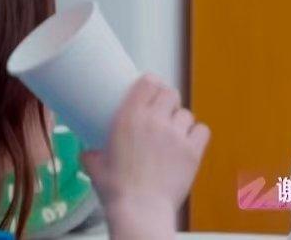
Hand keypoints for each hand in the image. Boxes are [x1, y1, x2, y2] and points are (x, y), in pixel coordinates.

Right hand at [80, 74, 210, 238]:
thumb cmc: (116, 190)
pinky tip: (189, 143)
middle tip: (162, 113)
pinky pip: (202, 130)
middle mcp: (155, 120)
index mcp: (130, 117)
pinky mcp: (193, 149)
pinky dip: (197, 134)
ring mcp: (176, 134)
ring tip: (173, 134)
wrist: (140, 208)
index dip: (152, 84)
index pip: (149, 82)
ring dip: (180, 121)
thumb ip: (92, 153)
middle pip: (170, 93)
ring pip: (186, 113)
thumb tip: (88, 152)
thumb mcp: (95, 167)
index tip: (151, 90)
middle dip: (167, 101)